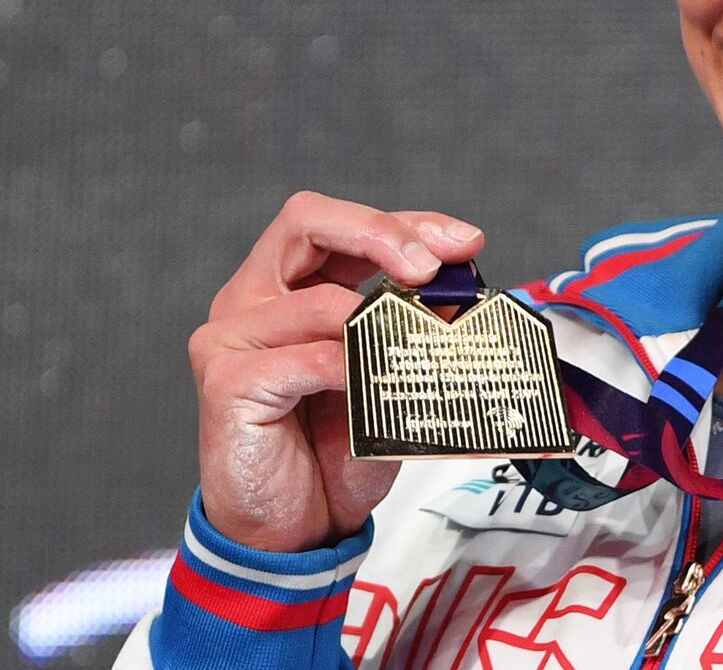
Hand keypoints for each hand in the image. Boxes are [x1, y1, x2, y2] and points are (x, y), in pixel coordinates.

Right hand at [189, 191, 484, 551]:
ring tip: (423, 352)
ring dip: (382, 325)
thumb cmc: (331, 451)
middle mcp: (251, 300)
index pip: (339, 224)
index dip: (404, 222)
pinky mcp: (227, 384)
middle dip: (381, 233)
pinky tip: (373, 390)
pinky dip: (351, 371)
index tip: (463, 242)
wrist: (293, 531)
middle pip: (307, 222)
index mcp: (286, 286)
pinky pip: (305, 360)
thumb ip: (408, 333)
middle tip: (430, 267)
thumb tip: (464, 302)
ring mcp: (230, 338)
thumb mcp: (386, 378)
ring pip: (318, 301)